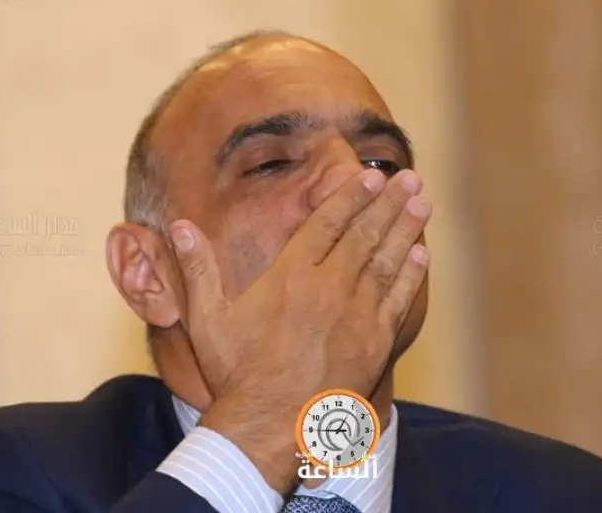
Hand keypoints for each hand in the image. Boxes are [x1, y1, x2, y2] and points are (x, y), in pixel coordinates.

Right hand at [169, 168, 429, 490]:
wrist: (272, 426)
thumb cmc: (237, 374)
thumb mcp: (206, 319)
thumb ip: (197, 268)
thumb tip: (179, 225)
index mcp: (290, 276)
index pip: (327, 222)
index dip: (350, 196)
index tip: (370, 175)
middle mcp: (328, 287)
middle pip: (364, 234)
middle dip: (388, 203)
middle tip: (409, 179)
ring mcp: (356, 314)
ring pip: (387, 261)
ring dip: (406, 229)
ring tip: (422, 203)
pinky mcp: (375, 342)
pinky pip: (398, 299)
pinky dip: (411, 275)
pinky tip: (422, 255)